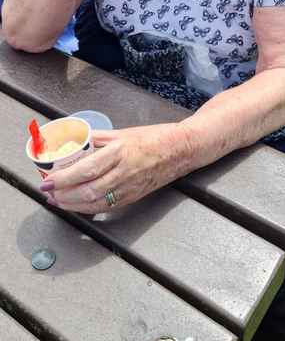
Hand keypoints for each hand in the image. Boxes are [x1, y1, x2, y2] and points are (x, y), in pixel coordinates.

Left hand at [40, 123, 191, 213]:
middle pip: (87, 190)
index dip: (64, 178)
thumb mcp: (123, 132)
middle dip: (63, 195)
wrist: (181, 150)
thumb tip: (75, 141)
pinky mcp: (133, 197)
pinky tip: (77, 205)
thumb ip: (98, 138)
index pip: (86, 168)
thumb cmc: (154, 137)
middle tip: (48, 193)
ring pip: (95, 202)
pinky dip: (88, 208)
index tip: (48, 181)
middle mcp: (124, 172)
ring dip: (72, 205)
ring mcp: (129, 187)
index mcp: (120, 152)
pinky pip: (107, 206)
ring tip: (58, 201)